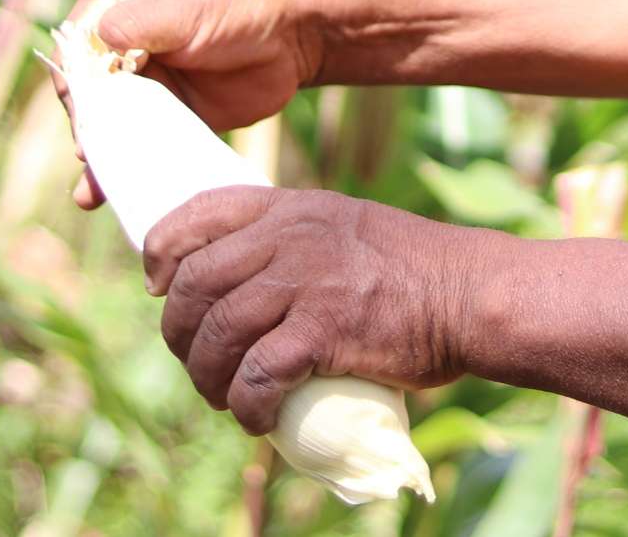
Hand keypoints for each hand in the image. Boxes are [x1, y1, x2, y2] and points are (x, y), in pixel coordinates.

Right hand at [59, 0, 327, 208]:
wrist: (295, 30)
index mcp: (111, 3)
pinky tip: (108, 196)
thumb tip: (99, 42)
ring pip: (109, 125)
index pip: (74, 50)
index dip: (75, 84)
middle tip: (92, 156)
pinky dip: (127, 168)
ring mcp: (145, 82)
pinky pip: (141, 144)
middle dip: (87, 128)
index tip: (87, 115)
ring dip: (100, 158)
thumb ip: (138, 24)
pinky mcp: (170, 115)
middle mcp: (119, 45)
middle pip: (87, 94)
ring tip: (91, 193)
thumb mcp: (183, 4)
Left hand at [143, 187, 477, 435]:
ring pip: (217, 333)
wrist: (468, 293)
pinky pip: (258, 376)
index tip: (159, 288)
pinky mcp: (324, 332)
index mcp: (289, 207)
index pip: (197, 213)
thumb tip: (244, 280)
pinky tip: (257, 421)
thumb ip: (293, 240)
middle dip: (177, 331)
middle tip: (195, 360)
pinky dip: (248, 406)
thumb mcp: (342, 226)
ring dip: (207, 377)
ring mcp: (305, 283)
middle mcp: (289, 238)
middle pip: (194, 282)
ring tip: (223, 397)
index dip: (162, 253)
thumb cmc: (410, 269)